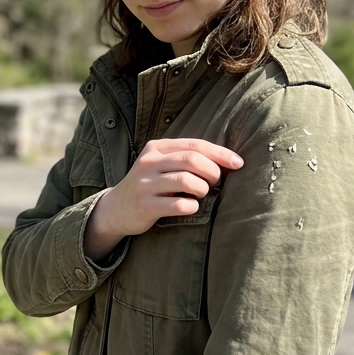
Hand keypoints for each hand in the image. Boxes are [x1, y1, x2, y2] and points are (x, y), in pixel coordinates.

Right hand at [84, 138, 242, 261]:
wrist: (115, 209)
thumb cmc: (149, 186)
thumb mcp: (160, 165)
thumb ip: (185, 158)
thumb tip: (226, 160)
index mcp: (156, 148)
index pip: (194, 145)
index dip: (220, 153)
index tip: (238, 163)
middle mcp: (148, 162)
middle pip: (192, 160)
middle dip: (212, 172)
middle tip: (215, 182)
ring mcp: (145, 184)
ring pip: (187, 181)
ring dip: (203, 189)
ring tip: (201, 194)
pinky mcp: (145, 205)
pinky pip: (179, 204)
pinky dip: (192, 206)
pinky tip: (190, 207)